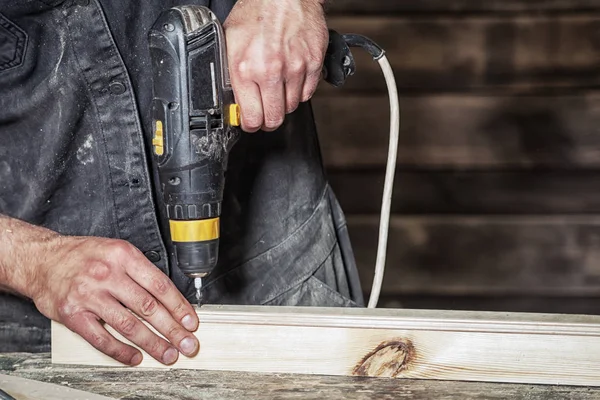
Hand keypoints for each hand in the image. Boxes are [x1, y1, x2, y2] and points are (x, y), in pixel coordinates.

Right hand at [31, 236, 199, 365]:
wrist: (41, 260)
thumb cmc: (82, 255)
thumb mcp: (116, 250)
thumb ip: (140, 271)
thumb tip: (170, 298)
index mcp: (123, 255)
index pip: (160, 285)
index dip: (179, 306)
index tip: (191, 322)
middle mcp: (107, 274)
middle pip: (148, 307)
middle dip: (173, 329)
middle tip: (187, 344)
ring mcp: (89, 295)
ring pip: (129, 325)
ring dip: (152, 343)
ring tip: (167, 354)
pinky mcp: (74, 314)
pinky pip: (102, 338)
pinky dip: (121, 351)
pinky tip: (135, 357)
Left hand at [224, 0, 327, 131]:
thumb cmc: (256, 14)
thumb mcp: (230, 42)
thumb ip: (231, 75)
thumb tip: (233, 103)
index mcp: (245, 68)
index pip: (251, 118)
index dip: (250, 125)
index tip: (250, 122)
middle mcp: (271, 71)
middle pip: (274, 119)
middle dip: (267, 121)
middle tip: (264, 115)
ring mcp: (295, 68)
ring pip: (291, 108)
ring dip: (283, 103)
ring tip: (276, 89)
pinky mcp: (313, 64)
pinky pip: (307, 94)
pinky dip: (299, 91)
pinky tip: (290, 78)